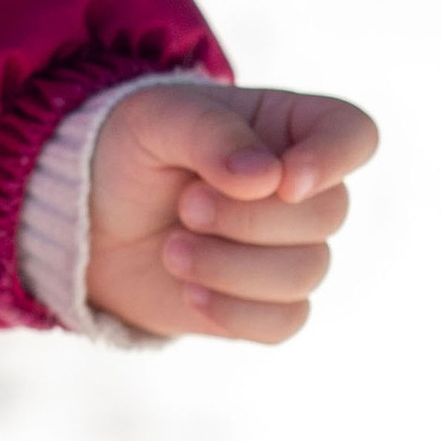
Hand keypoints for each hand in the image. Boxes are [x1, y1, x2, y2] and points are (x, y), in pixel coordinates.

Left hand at [86, 80, 377, 345]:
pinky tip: (189, 291)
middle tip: (186, 207)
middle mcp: (301, 190)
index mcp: (287, 126)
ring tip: (172, 249)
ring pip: (307, 273)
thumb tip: (267, 178)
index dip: (333, 159)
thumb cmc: (129, 152)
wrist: (88, 219)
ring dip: (231, 266)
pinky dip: (235, 312)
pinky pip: (286, 322)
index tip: (283, 179)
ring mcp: (288, 249)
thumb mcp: (155, 119)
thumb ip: (211, 134)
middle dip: (250, 218)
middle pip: (329, 213)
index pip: (352, 134)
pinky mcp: (264, 303)